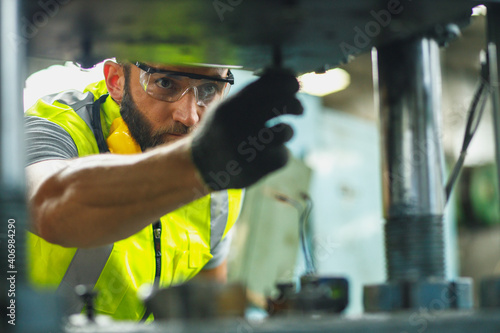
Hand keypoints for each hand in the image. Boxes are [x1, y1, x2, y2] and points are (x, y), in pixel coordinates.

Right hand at [191, 69, 302, 189]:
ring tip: (281, 133)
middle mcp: (239, 125)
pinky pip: (282, 155)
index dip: (287, 84)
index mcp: (231, 107)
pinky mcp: (258, 168)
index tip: (294, 86)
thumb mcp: (224, 108)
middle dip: (295, 104)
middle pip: (281, 105)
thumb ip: (249, 95)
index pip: (268, 86)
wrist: (198, 166)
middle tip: (298, 108)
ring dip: (287, 131)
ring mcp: (249, 148)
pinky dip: (279, 154)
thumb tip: (284, 78)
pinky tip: (268, 154)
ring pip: (285, 132)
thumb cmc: (217, 132)